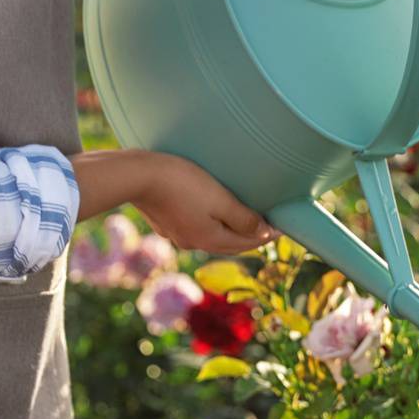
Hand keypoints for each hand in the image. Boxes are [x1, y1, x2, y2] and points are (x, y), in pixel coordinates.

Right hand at [74, 148, 277, 254]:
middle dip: (249, 236)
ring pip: (211, 236)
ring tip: (243, 217)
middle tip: (268, 225)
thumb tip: (265, 234)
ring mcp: (176, 233)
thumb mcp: (219, 199)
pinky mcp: (164, 221)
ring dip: (229, 229)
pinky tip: (211, 212)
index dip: (266, 236)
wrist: (136, 174)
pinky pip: (195, 226)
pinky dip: (210, 222)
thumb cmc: (181, 182)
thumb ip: (243, 218)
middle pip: (229, 243)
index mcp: (209, 239)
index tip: (282, 227)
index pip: (246, 244)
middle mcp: (193, 242)